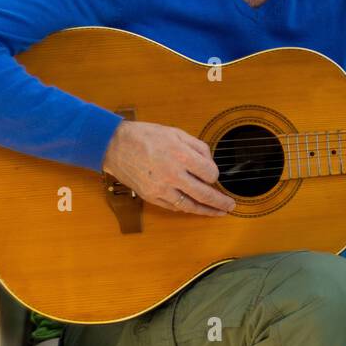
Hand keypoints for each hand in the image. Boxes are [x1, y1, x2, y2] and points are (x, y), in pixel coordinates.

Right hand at [101, 120, 235, 215]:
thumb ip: (198, 147)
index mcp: (181, 156)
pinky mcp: (151, 196)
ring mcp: (161, 188)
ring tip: (219, 212)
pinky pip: (174, 207)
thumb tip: (210, 163)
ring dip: (207, 211)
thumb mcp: (176, 133)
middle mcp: (172, 175)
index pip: (210, 173)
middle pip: (204, 194)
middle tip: (231, 205)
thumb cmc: (145, 136)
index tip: (213, 174)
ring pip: (190, 205)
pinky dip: (187, 208)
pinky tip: (195, 208)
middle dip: (220, 201)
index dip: (214, 174)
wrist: (114, 146)